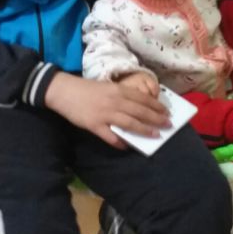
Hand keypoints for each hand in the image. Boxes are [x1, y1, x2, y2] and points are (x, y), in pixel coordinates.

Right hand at [44, 73, 170, 148]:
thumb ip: (121, 95)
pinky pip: (110, 137)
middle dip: (156, 119)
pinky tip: (127, 147)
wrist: (64, 91)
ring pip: (130, 124)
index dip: (156, 106)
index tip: (166, 112)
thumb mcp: (107, 87)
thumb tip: (137, 106)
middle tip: (168, 125)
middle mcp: (115, 102)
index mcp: (118, 90)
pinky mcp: (94, 125)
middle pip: (140, 112)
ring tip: (156, 136)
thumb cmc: (86, 88)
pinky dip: (120, 143)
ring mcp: (105, 114)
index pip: (143, 99)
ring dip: (144, 130)